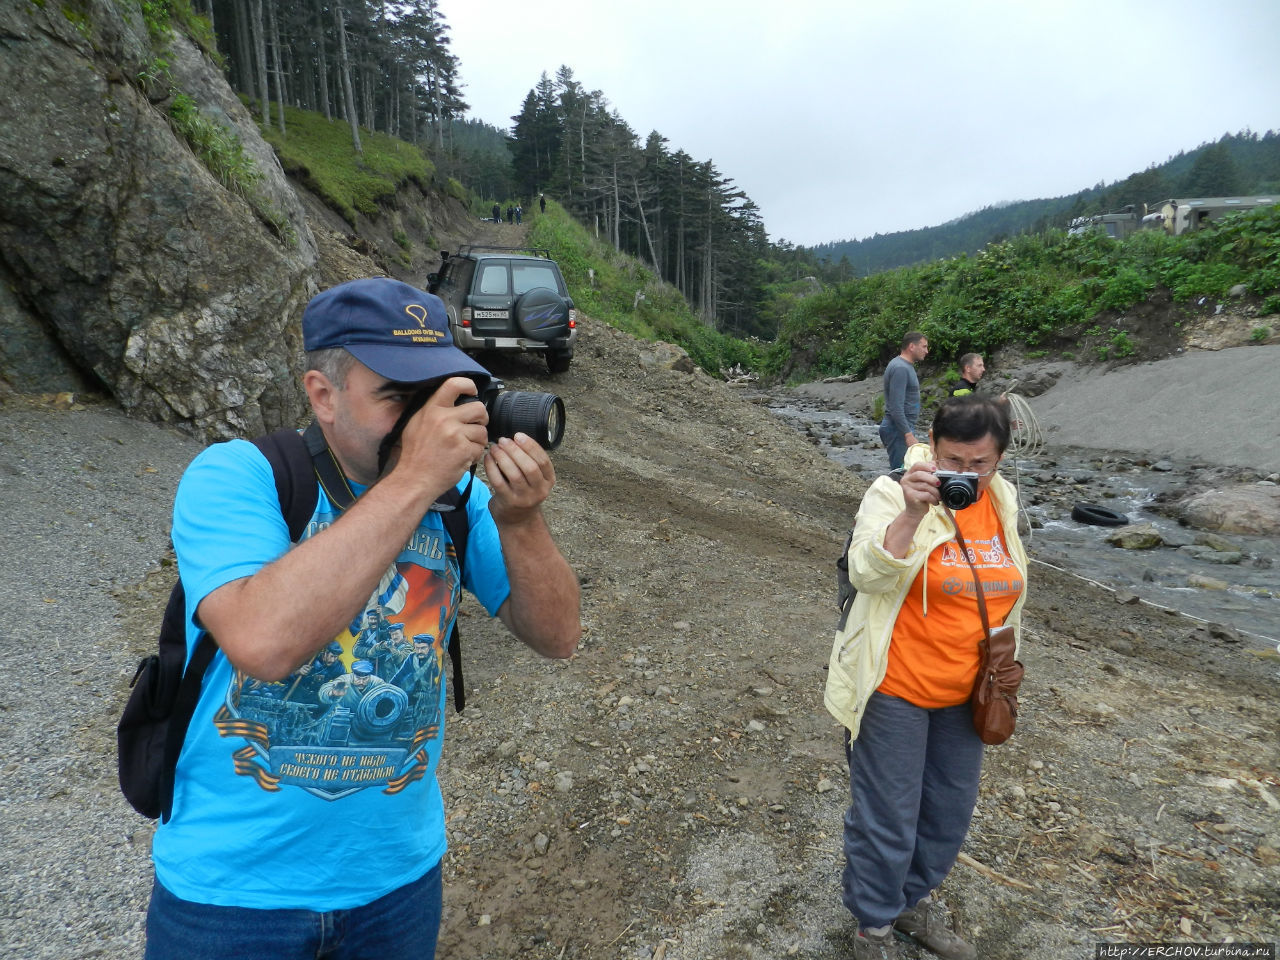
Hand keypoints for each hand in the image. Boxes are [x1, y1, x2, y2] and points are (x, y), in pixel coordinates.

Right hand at [394, 377, 489, 495]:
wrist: (414, 479)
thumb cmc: (414, 454)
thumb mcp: (415, 424)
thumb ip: (432, 410)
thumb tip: (452, 400)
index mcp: (431, 409)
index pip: (454, 384)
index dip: (469, 385)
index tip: (473, 391)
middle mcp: (444, 419)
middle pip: (479, 408)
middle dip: (481, 418)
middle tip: (475, 426)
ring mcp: (455, 434)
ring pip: (482, 430)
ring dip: (478, 440)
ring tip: (465, 447)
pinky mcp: (465, 450)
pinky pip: (480, 448)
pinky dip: (475, 454)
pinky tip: (463, 459)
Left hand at [485, 433, 555, 522]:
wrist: (518, 519)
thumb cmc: (524, 491)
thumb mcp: (534, 479)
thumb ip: (529, 461)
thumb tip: (514, 439)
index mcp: (549, 480)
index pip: (543, 461)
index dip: (531, 446)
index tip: (518, 435)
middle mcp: (539, 490)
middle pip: (530, 467)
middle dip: (515, 450)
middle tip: (503, 440)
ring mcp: (524, 498)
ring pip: (514, 474)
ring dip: (502, 457)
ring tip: (494, 448)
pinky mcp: (508, 501)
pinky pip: (499, 482)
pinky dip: (492, 467)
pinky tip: (488, 458)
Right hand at [899, 460, 940, 517]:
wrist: (914, 511)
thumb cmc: (921, 496)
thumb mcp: (924, 483)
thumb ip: (928, 473)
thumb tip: (935, 463)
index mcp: (909, 474)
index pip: (917, 465)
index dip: (926, 466)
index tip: (935, 469)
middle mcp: (906, 480)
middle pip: (920, 474)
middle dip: (932, 478)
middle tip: (939, 484)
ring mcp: (907, 488)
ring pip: (925, 486)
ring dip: (935, 492)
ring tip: (939, 496)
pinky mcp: (910, 496)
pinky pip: (925, 495)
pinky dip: (933, 498)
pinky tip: (935, 502)